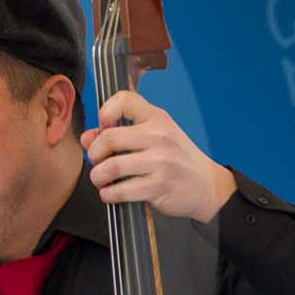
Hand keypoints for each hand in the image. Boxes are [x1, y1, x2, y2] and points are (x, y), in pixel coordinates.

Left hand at [81, 91, 235, 221]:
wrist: (207, 186)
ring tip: (102, 180)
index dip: (105, 112)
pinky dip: (108, 194)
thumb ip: (120, 134)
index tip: (103, 127)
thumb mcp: (154, 138)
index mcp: (157, 118)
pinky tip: (111, 193)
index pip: (124, 99)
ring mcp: (160, 162)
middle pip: (109, 138)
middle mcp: (159, 136)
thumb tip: (87, 138)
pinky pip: (120, 190)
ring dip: (98, 177)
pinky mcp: (158, 186)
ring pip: (111, 167)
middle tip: (98, 161)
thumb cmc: (177, 160)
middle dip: (94, 153)